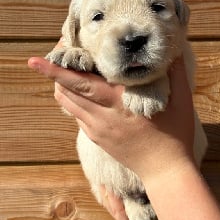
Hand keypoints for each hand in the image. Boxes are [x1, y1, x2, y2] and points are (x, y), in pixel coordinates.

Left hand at [28, 52, 195, 183]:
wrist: (165, 170)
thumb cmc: (175, 134)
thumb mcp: (181, 101)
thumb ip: (175, 72)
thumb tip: (174, 49)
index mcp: (120, 102)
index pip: (79, 82)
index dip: (58, 68)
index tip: (39, 58)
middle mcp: (102, 116)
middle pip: (66, 91)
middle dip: (53, 72)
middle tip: (54, 54)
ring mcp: (97, 129)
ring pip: (67, 104)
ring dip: (61, 86)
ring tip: (66, 69)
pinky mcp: (97, 138)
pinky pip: (77, 115)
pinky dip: (73, 100)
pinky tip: (82, 92)